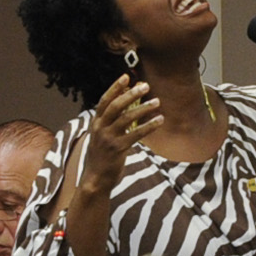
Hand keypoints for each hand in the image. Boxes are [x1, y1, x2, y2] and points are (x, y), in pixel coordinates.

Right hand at [81, 74, 160, 193]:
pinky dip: (148, 126)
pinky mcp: (118, 149)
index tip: (126, 76)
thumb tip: (133, 103)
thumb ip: (117, 120)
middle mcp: (100, 128)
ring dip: (143, 109)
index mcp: (96, 122)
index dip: (115, 88)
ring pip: (126, 119)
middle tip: (146, 86)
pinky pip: (136, 134)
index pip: (104, 101)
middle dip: (131, 95)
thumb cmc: (104, 154)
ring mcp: (108, 138)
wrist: (95, 178)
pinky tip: (160, 121)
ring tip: (157, 102)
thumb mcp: (105, 135)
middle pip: (115, 106)